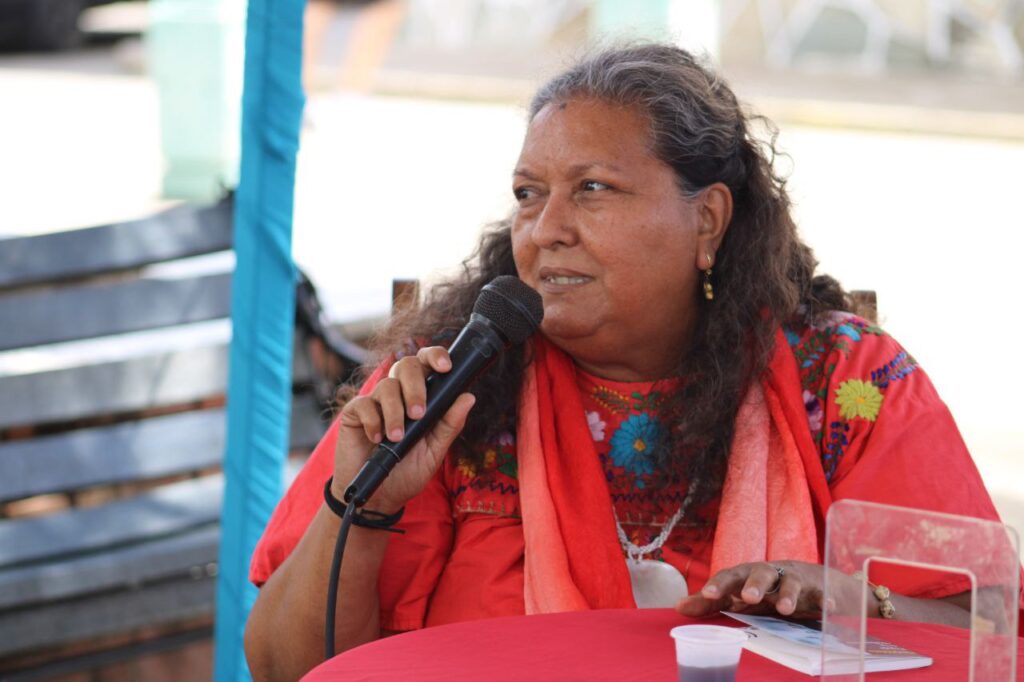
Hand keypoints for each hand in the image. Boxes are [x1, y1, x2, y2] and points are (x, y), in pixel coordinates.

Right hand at [331, 346, 475, 513]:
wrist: (379, 498)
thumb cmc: (408, 472)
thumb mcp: (435, 451)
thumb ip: (450, 425)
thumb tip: (468, 397)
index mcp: (421, 396)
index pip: (427, 364)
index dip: (435, 356)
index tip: (446, 366)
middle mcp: (399, 394)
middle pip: (406, 365)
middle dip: (415, 387)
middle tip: (418, 414)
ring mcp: (376, 401)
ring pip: (387, 386)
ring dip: (395, 412)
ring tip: (396, 437)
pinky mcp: (355, 413)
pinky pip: (365, 404)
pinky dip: (374, 422)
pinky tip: (376, 439)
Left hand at [676, 561, 833, 618]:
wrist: (810, 580)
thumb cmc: (766, 590)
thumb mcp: (739, 596)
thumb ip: (710, 603)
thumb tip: (678, 607)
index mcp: (747, 575)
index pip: (730, 576)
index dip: (719, 584)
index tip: (707, 594)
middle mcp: (770, 573)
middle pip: (760, 573)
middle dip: (754, 585)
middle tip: (748, 597)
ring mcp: (794, 580)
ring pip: (791, 583)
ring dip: (787, 595)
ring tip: (784, 609)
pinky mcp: (817, 590)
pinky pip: (822, 594)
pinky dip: (825, 601)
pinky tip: (827, 609)